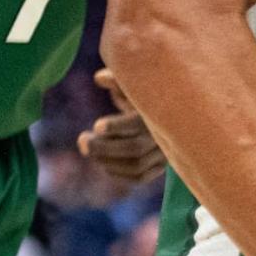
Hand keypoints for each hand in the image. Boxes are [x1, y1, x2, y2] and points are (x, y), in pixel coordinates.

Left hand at [78, 68, 165, 186]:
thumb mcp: (133, 83)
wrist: (174, 110)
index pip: (137, 123)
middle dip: (104, 147)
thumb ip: (117, 79)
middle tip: (81, 140)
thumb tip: (99, 79)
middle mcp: (164, 135)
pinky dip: (119, 174)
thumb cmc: (144, 92)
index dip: (116, 126)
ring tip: (89, 150)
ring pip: (137, 165)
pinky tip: (104, 164)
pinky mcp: (161, 165)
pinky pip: (140, 176)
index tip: (97, 126)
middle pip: (134, 148)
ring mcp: (164, 153)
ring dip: (108, 161)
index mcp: (158, 112)